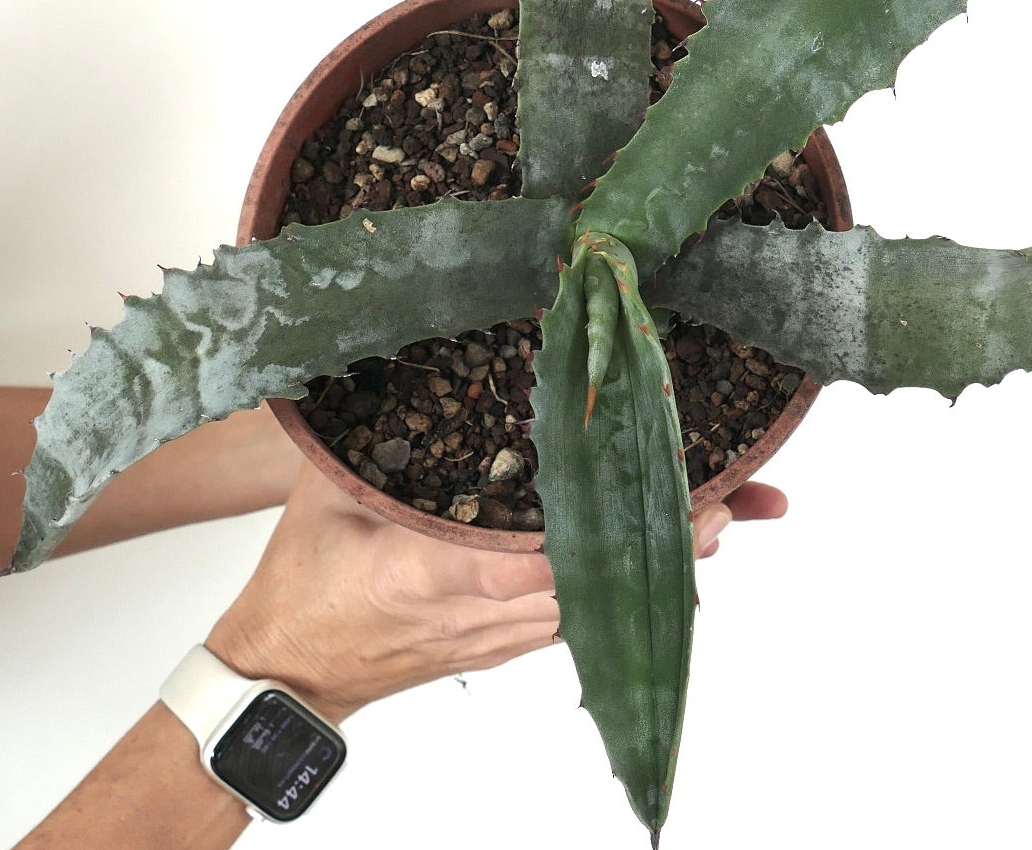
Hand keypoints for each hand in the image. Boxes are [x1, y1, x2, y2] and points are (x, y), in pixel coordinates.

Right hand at [205, 464, 785, 723]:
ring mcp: (505, 633)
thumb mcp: (329, 489)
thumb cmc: (304, 582)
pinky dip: (640, 580)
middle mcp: (485, 611)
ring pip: (606, 600)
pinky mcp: (513, 640)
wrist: (291, 672)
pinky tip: (686, 547)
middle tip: (739, 495)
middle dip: (669, 536)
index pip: (537, 553)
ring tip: (741, 511)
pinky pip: (589, 611)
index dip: (609, 528)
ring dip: (669, 557)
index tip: (672, 500)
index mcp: (433, 571)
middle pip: (597, 578)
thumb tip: (416, 358)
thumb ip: (376, 433)